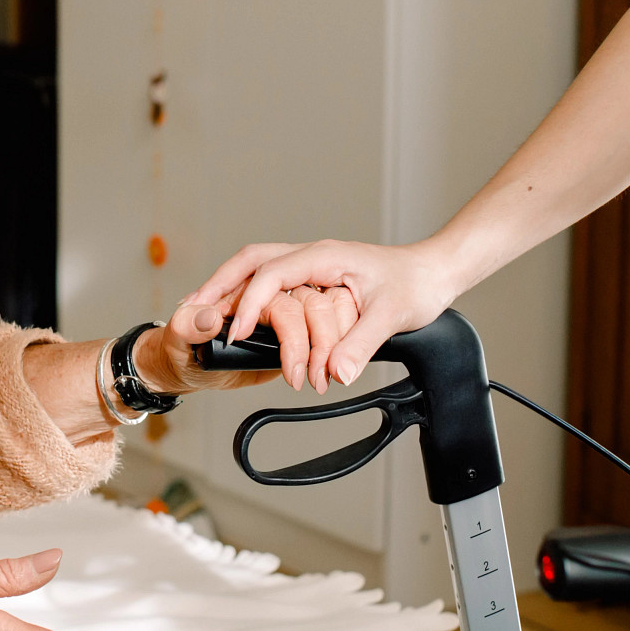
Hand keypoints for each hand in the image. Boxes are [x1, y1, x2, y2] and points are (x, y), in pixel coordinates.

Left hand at [137, 284, 360, 394]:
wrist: (188, 370)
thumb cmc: (181, 345)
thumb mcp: (178, 335)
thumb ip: (188, 324)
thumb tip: (206, 316)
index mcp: (245, 289)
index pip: (276, 295)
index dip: (283, 326)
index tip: (282, 359)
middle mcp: (270, 298)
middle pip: (310, 304)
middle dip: (314, 341)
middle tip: (301, 376)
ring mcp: (286, 318)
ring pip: (323, 318)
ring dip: (325, 349)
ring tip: (317, 382)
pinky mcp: (294, 339)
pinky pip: (324, 339)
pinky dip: (330, 356)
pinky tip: (328, 376)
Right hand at [182, 237, 464, 388]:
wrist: (437, 272)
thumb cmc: (416, 284)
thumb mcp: (391, 316)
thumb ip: (360, 345)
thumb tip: (337, 374)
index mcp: (324, 256)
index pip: (271, 273)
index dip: (249, 303)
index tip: (235, 331)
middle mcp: (313, 256)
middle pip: (251, 260)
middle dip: (220, 284)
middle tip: (192, 309)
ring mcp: (313, 266)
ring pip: (260, 269)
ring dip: (232, 289)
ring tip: (205, 312)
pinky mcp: (317, 279)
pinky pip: (275, 283)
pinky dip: (252, 296)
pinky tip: (242, 316)